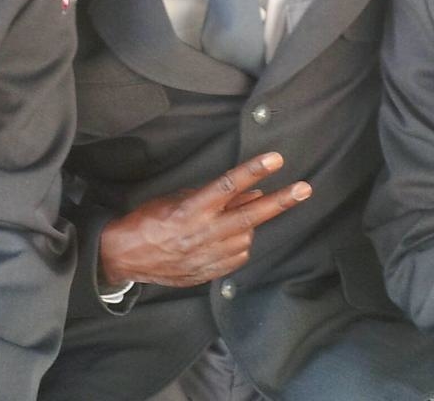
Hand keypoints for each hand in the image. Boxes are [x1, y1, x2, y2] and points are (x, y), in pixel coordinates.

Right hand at [99, 152, 311, 287]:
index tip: (276, 159)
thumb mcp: (180, 197)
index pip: (229, 185)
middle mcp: (203, 233)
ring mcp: (208, 257)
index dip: (254, 170)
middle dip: (280, 202)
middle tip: (304, 189)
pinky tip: (225, 237)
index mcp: (192, 209)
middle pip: (250, 216)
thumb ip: (217, 197)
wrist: (128, 257)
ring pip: (247, 236)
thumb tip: (252, 191)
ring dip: (248, 224)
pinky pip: (238, 256)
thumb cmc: (151, 219)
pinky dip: (238, 243)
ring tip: (228, 218)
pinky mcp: (210, 273)